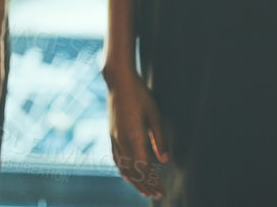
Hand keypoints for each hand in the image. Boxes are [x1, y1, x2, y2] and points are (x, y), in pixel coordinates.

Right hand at [104, 67, 169, 198]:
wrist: (118, 81)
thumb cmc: (140, 95)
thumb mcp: (155, 115)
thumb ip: (160, 138)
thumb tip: (165, 160)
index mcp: (134, 138)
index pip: (144, 168)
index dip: (152, 182)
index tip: (161, 192)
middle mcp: (122, 141)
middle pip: (133, 171)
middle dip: (145, 185)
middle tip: (156, 195)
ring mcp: (115, 138)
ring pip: (123, 167)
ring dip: (134, 181)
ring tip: (144, 190)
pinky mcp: (111, 134)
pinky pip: (116, 158)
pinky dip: (122, 170)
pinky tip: (127, 176)